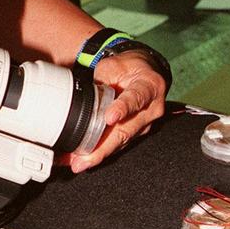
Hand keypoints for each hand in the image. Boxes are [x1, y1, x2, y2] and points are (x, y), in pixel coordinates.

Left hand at [67, 52, 166, 173]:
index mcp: (148, 86)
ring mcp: (144, 124)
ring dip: (98, 154)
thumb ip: (100, 80)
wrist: (142, 73)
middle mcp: (150, 109)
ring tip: (79, 162)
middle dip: (103, 147)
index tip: (110, 118)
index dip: (123, 108)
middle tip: (84, 159)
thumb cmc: (129, 69)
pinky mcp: (134, 133)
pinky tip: (83, 159)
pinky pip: (117, 144)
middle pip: (126, 130)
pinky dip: (99, 152)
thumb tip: (80, 95)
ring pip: (120, 142)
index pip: (136, 98)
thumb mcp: (114, 66)